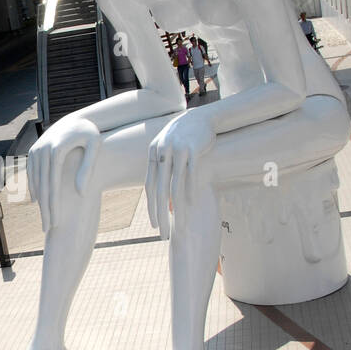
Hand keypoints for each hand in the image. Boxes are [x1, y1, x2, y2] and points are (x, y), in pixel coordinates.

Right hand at [27, 116, 101, 231]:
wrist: (76, 120)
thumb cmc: (90, 135)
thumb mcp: (95, 148)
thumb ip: (87, 169)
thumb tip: (79, 192)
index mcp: (57, 150)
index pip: (54, 184)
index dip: (54, 205)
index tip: (57, 223)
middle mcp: (42, 150)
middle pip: (43, 186)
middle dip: (45, 209)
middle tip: (48, 229)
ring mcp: (35, 150)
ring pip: (35, 181)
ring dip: (39, 201)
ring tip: (45, 219)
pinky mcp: (33, 151)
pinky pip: (31, 173)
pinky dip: (34, 188)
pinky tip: (38, 202)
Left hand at [146, 111, 214, 237]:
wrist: (201, 117)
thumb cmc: (184, 138)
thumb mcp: (168, 152)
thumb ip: (164, 173)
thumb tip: (165, 202)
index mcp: (153, 153)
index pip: (149, 186)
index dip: (151, 207)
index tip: (155, 225)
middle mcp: (162, 152)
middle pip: (159, 189)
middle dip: (160, 214)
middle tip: (163, 232)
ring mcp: (177, 150)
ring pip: (174, 185)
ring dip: (177, 207)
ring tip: (180, 223)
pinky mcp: (192, 149)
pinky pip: (190, 174)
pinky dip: (191, 190)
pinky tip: (191, 205)